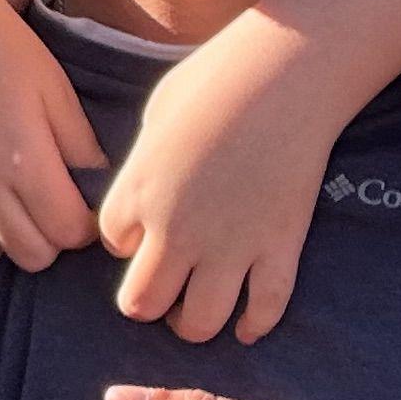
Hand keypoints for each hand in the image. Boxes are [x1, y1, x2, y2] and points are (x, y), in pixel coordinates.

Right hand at [0, 0, 107, 270]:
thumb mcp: (54, 87)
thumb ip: (80, 144)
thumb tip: (97, 182)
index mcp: (23, 161)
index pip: (68, 233)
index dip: (85, 225)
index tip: (83, 206)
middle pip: (31, 255)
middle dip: (50, 237)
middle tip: (51, 204)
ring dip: (5, 239)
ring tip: (11, 205)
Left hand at [92, 14, 345, 341]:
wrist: (286, 73)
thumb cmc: (218, 78)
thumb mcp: (159, 114)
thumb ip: (146, 162)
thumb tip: (149, 185)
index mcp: (137, 192)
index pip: (113, 244)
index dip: (128, 240)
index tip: (144, 229)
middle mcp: (176, 230)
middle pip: (141, 302)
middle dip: (147, 301)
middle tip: (162, 290)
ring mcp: (229, 245)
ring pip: (198, 324)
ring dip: (193, 324)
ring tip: (196, 312)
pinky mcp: (279, 248)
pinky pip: (264, 310)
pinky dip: (254, 325)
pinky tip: (246, 326)